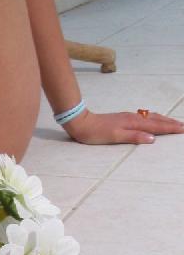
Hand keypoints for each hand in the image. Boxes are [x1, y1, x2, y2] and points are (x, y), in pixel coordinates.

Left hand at [63, 109, 183, 144]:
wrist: (81, 123)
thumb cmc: (96, 133)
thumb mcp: (115, 137)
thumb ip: (134, 136)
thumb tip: (153, 138)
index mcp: (133, 123)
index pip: (157, 126)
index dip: (171, 128)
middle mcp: (133, 118)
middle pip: (157, 119)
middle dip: (171, 123)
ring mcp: (128, 117)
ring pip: (151, 117)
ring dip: (164, 120)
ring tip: (174, 123)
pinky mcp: (123, 118)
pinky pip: (144, 117)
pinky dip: (154, 119)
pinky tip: (153, 121)